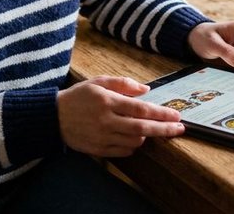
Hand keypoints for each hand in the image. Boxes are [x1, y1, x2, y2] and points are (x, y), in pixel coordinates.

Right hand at [57, 76, 184, 156]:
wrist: (53, 117)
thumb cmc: (78, 96)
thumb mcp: (98, 82)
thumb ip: (123, 84)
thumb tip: (146, 90)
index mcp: (107, 101)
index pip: (141, 109)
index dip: (161, 113)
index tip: (176, 115)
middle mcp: (106, 121)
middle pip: (143, 128)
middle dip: (164, 129)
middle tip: (180, 129)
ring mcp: (102, 137)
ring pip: (135, 140)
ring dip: (147, 135)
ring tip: (151, 128)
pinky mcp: (99, 149)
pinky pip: (124, 151)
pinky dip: (134, 145)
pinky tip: (135, 137)